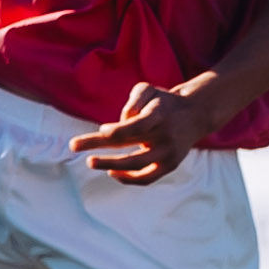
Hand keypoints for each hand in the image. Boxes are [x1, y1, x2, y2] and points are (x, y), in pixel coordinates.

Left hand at [71, 81, 217, 186]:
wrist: (195, 115)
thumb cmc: (163, 102)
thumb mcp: (149, 90)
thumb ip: (133, 101)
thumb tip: (119, 123)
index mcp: (160, 114)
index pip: (138, 125)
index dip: (118, 130)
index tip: (101, 131)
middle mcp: (165, 135)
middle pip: (129, 144)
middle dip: (98, 145)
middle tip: (73, 145)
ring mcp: (168, 153)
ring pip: (137, 165)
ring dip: (110, 165)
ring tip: (90, 162)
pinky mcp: (170, 166)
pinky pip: (146, 178)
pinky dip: (128, 178)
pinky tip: (111, 171)